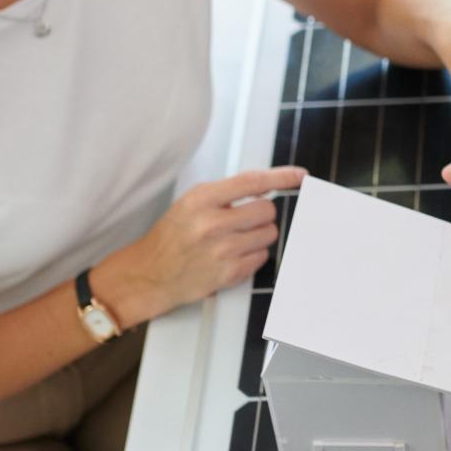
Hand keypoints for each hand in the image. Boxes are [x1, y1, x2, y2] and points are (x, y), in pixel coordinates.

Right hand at [100, 165, 307, 319]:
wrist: (150, 274)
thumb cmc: (173, 236)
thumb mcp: (191, 202)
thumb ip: (226, 193)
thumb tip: (265, 186)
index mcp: (201, 200)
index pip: (252, 182)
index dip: (281, 176)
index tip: (299, 176)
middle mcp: (212, 224)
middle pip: (267, 211)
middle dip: (260, 214)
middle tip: (243, 220)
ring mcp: (222, 251)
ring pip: (269, 235)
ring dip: (258, 235)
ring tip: (235, 239)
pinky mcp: (228, 274)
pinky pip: (262, 258)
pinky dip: (253, 255)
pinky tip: (232, 255)